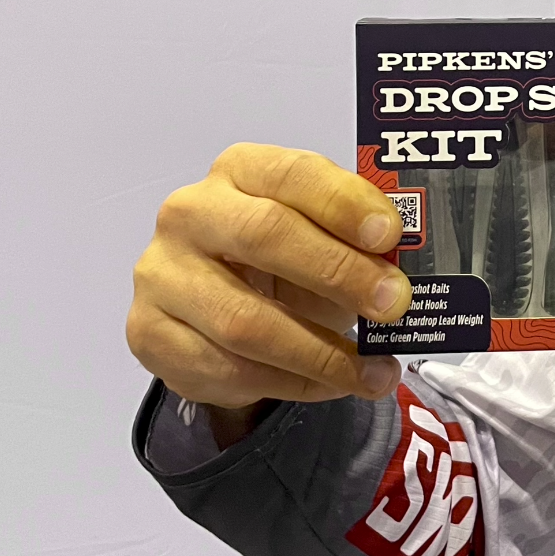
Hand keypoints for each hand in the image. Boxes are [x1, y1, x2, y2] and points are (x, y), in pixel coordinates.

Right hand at [127, 143, 411, 419]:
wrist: (213, 310)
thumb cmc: (281, 259)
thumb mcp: (321, 234)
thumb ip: (357, 238)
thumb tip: (404, 263)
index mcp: (240, 171)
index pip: (293, 174)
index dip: (344, 204)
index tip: (390, 235)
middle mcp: (191, 213)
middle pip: (266, 236)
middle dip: (339, 273)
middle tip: (393, 303)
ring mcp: (162, 275)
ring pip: (246, 321)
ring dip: (322, 353)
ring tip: (375, 371)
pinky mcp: (150, 334)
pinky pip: (228, 370)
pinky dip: (292, 383)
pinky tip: (333, 384)